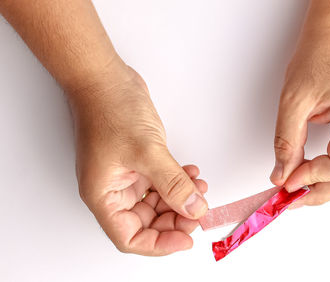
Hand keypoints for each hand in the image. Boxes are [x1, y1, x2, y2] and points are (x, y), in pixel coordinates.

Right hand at [71, 66, 207, 254]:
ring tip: (200, 189)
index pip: (130, 237)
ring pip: (157, 203)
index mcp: (104, 195)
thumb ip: (173, 185)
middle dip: (175, 219)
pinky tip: (191, 174)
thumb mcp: (147, 152)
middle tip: (199, 211)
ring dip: (180, 199)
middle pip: (146, 223)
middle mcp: (113, 190)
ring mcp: (126, 176)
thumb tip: (194, 210)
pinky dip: (177, 182)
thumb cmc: (111, 110)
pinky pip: (160, 183)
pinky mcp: (138, 162)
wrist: (106, 78)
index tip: (187, 238)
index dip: (160, 244)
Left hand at [270, 35, 329, 206]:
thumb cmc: (320, 56)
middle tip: (292, 197)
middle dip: (321, 191)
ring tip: (302, 187)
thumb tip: (282, 175)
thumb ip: (287, 142)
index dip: (312, 179)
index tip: (287, 183)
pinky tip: (317, 172)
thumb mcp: (294, 99)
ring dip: (329, 184)